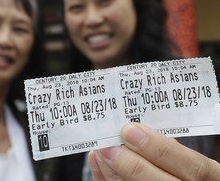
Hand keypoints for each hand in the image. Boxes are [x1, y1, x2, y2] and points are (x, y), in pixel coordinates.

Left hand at [89, 123, 219, 180]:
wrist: (177, 179)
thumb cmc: (183, 168)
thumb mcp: (186, 158)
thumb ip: (168, 149)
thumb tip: (136, 132)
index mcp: (209, 177)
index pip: (191, 166)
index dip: (159, 148)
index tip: (130, 130)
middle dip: (131, 165)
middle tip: (108, 146)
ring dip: (115, 174)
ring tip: (100, 153)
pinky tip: (99, 165)